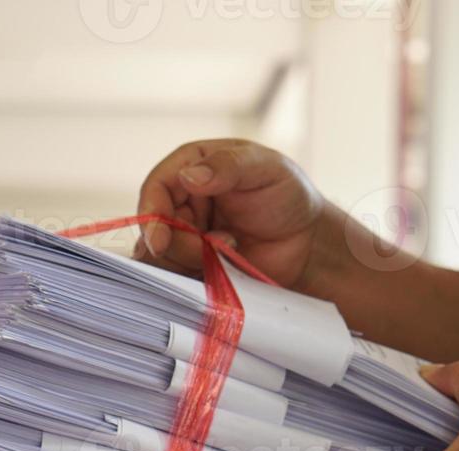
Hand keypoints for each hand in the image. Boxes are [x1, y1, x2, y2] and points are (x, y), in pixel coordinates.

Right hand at [134, 138, 326, 287]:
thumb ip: (228, 166)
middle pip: (154, 227)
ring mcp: (186, 233)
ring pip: (160, 255)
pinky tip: (221, 267)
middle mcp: (183, 199)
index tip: (160, 240)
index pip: (155, 188)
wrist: (307, 243)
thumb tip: (189, 176)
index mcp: (194, 166)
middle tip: (210, 248)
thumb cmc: (289, 197)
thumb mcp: (265, 169)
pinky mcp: (193, 263)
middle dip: (177, 243)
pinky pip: (176, 275)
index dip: (151, 214)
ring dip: (189, 260)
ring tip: (227, 250)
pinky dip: (193, 276)